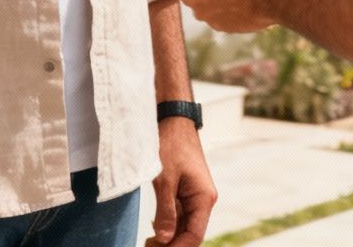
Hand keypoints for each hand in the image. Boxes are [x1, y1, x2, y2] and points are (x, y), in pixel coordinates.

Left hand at [149, 116, 215, 246]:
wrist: (173, 119)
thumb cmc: (170, 144)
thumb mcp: (164, 179)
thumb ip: (165, 211)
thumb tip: (165, 238)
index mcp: (204, 198)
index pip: (194, 235)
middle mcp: (203, 200)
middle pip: (190, 233)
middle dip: (171, 244)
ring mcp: (195, 196)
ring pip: (184, 225)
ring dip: (169, 236)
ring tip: (148, 243)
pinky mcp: (185, 191)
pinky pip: (179, 214)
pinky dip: (168, 224)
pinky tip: (153, 229)